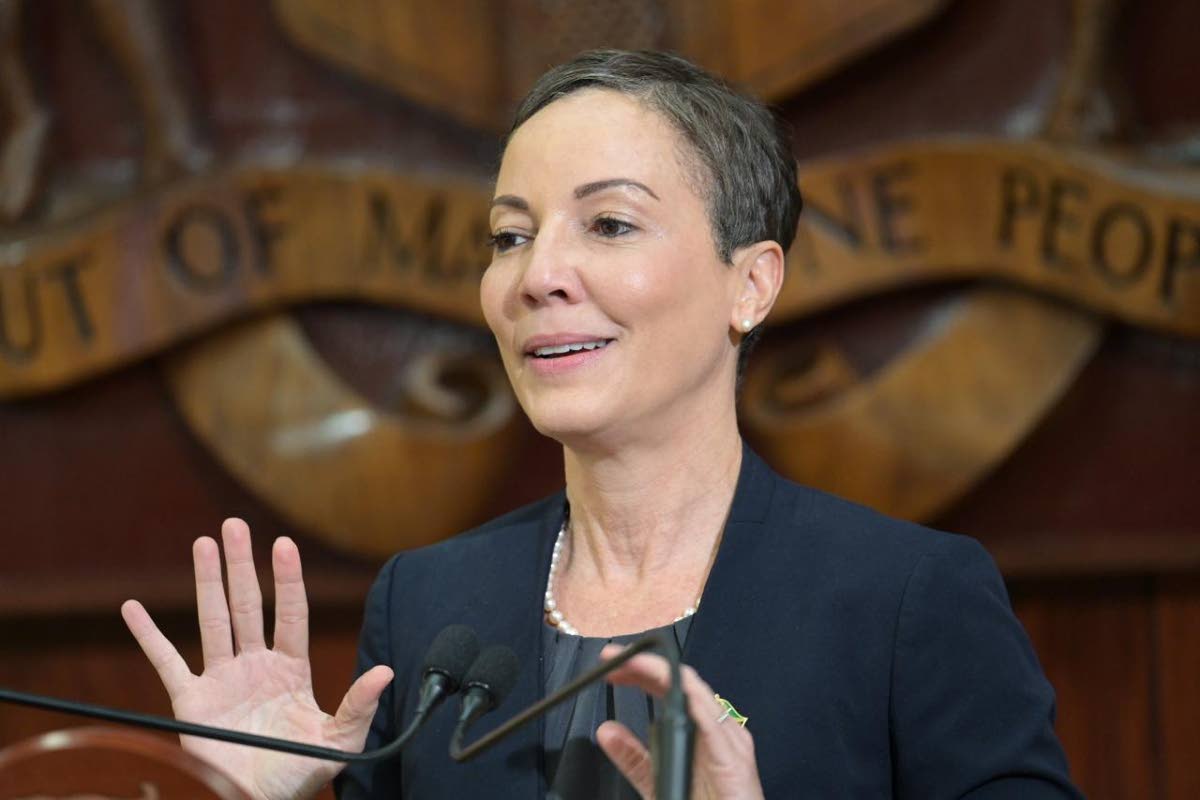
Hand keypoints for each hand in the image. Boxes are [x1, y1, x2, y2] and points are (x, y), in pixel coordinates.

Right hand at [121, 518, 392, 799]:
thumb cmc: (299, 774)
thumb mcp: (338, 741)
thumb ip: (358, 706)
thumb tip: (385, 673)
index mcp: (291, 669)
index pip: (291, 613)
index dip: (288, 580)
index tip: (283, 544)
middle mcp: (255, 665)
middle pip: (249, 604)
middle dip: (242, 565)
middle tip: (234, 524)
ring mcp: (222, 679)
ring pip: (213, 620)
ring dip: (207, 582)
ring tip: (203, 543)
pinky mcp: (191, 702)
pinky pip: (166, 663)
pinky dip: (149, 636)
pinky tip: (134, 608)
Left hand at [596, 644, 763, 799]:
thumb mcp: (657, 782)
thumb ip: (633, 757)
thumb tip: (606, 731)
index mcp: (700, 732)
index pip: (670, 688)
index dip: (641, 671)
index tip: (612, 665)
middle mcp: (716, 730)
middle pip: (681, 682)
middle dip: (646, 664)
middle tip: (614, 657)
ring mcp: (728, 741)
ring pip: (696, 692)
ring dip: (662, 673)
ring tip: (634, 664)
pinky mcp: (734, 758)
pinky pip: (713, 722)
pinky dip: (693, 701)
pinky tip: (672, 689)